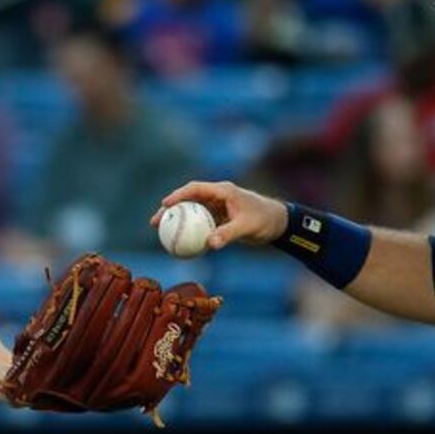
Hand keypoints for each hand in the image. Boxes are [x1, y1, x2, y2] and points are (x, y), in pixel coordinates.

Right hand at [150, 180, 287, 248]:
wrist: (278, 223)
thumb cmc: (264, 220)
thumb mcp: (246, 227)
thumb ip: (228, 234)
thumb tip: (210, 244)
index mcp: (223, 191)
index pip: (195, 189)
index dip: (178, 196)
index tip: (165, 205)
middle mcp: (218, 197)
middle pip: (188, 201)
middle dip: (171, 209)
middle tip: (156, 221)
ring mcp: (218, 208)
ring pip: (193, 213)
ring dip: (178, 222)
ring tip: (161, 233)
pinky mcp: (220, 218)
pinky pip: (201, 225)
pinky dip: (190, 232)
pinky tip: (180, 244)